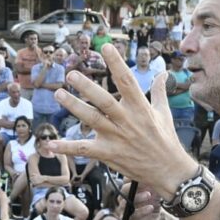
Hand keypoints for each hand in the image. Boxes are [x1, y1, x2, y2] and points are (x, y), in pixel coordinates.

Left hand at [50, 44, 192, 193]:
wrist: (168, 172)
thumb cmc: (165, 141)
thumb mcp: (164, 114)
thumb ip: (160, 91)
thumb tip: (163, 73)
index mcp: (141, 108)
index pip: (128, 81)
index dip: (117, 63)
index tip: (106, 47)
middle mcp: (127, 121)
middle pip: (105, 101)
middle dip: (87, 87)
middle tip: (71, 74)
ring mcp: (116, 138)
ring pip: (92, 120)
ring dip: (74, 107)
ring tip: (59, 93)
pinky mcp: (108, 154)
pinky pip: (84, 150)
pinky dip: (67, 148)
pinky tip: (51, 144)